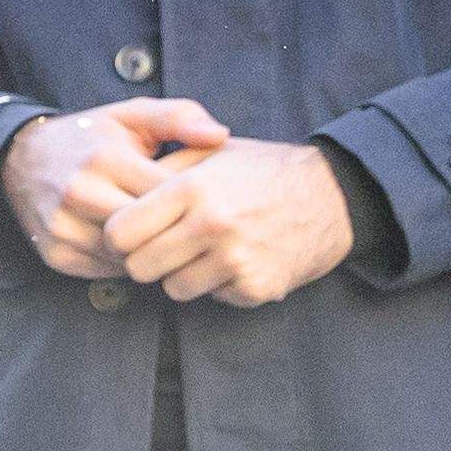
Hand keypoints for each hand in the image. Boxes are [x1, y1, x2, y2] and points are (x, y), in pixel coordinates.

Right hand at [0, 95, 229, 280]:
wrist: (19, 158)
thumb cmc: (89, 137)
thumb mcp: (132, 116)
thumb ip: (179, 118)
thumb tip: (220, 136)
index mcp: (106, 159)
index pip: (168, 197)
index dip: (191, 203)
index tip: (201, 201)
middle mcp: (79, 194)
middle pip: (149, 232)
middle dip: (170, 230)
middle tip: (184, 225)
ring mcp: (64, 227)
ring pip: (129, 256)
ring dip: (147, 249)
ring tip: (157, 233)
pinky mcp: (56, 253)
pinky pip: (106, 270)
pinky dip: (122, 261)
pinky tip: (129, 242)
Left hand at [110, 136, 356, 307]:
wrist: (334, 197)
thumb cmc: (263, 171)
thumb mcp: (211, 153)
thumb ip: (162, 169)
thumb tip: (116, 188)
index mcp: (192, 188)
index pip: (119, 232)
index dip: (117, 237)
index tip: (129, 235)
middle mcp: (211, 225)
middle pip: (140, 267)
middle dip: (145, 260)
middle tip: (162, 248)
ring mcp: (236, 259)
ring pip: (173, 289)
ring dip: (181, 275)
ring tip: (203, 251)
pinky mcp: (256, 286)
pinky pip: (212, 297)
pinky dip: (218, 285)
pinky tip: (235, 261)